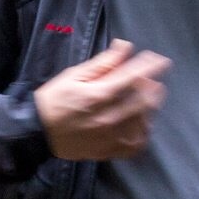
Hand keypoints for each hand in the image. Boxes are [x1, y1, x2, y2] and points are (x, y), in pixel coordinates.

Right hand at [32, 40, 170, 160]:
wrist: (37, 132)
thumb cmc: (54, 99)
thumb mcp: (74, 75)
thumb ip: (103, 63)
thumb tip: (125, 47)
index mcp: (99, 95)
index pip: (134, 77)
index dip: (150, 67)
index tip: (161, 61)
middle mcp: (108, 117)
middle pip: (143, 101)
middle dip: (152, 87)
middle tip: (152, 79)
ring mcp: (110, 137)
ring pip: (143, 122)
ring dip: (150, 108)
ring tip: (148, 99)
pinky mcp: (108, 151)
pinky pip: (135, 145)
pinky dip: (143, 133)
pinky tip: (142, 124)